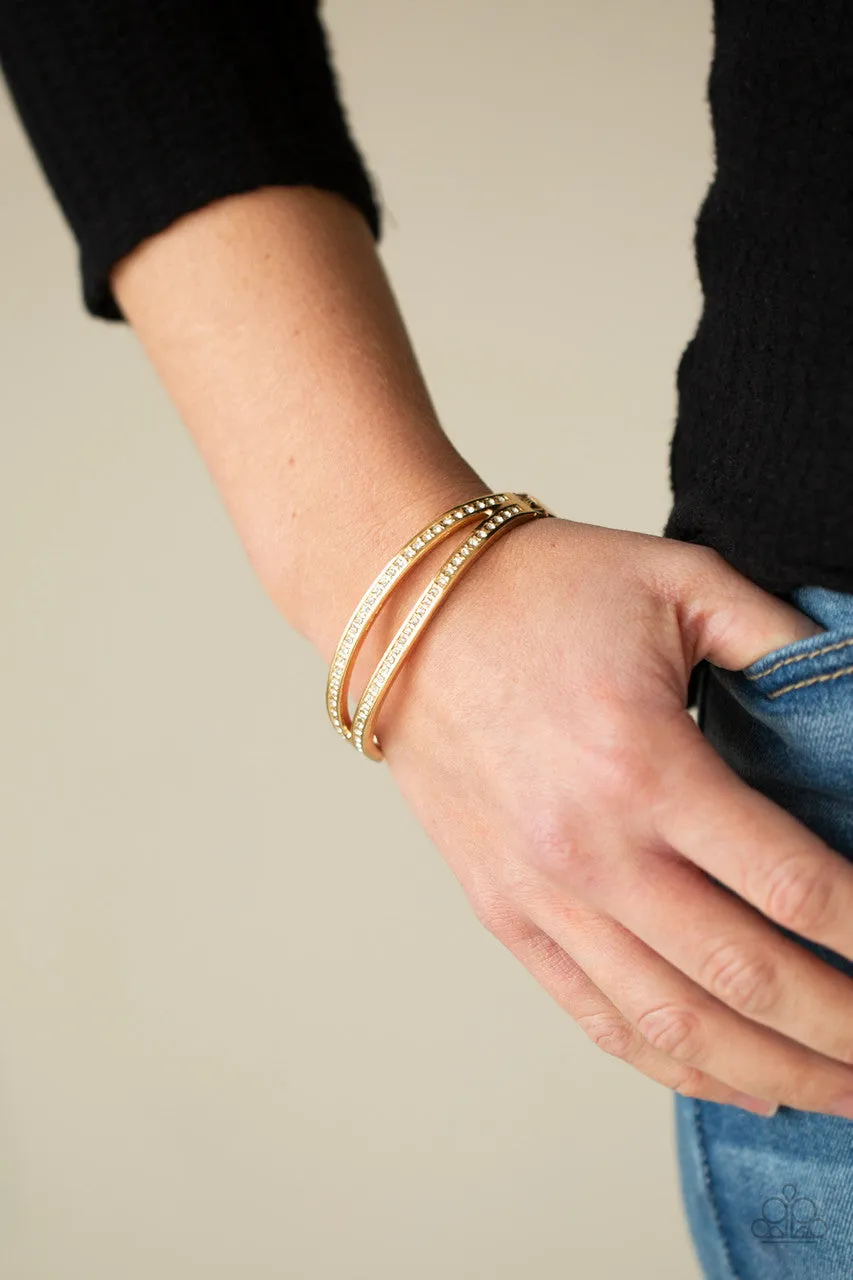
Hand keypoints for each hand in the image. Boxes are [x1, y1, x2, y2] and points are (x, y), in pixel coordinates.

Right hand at [373, 517, 852, 1116]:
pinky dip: (675, 1064)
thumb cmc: (536, 592)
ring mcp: (541, 893)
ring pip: (674, 1021)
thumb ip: (781, 637)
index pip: (793, 884)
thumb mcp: (678, 582)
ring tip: (839, 1092)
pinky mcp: (505, 911)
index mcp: (644, 764)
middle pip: (745, 975)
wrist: (407, 616)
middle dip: (843, 1028)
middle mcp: (591, 849)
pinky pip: (598, 1015)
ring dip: (772, 1071)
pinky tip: (737, 1078)